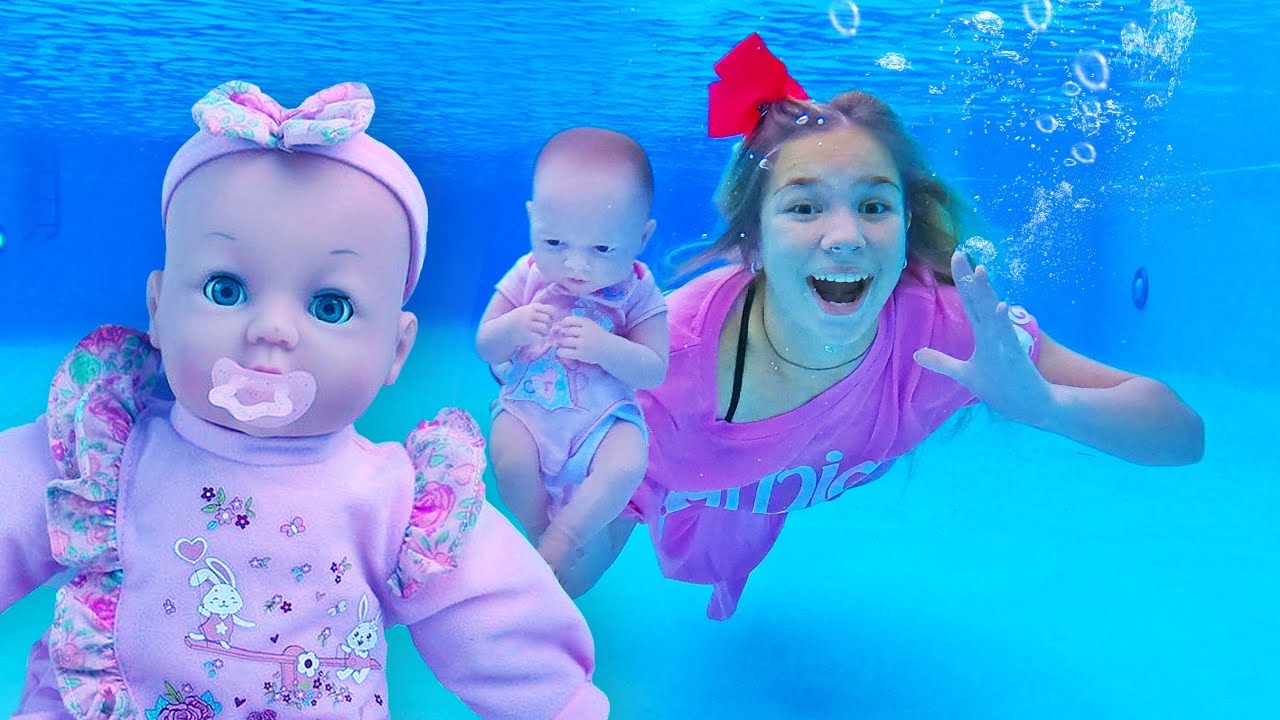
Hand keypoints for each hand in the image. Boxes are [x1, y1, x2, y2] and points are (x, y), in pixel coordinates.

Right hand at [504, 303, 554, 347]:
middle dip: (549, 326)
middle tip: (544, 329)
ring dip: (546, 333)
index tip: (549, 321)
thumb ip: (537, 310)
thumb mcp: (525, 311)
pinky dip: (541, 341)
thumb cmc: (516, 321)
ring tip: (541, 335)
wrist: (501, 331)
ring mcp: (527, 325)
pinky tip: (538, 342)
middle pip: (548, 320)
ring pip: (545, 329)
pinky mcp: (526, 335)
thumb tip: (555, 313)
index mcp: (530, 308)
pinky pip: (540, 338)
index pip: (549, 310)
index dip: (552, 316)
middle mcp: (529, 315)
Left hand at [553, 315, 613, 365]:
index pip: (569, 320)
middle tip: (558, 337)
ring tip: (559, 344)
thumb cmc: (596, 336)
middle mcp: (585, 332)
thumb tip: (556, 326)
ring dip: (559, 342)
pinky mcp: (582, 354)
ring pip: (564, 341)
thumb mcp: (589, 325)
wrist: (609, 349)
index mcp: (587, 323)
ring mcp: (583, 344)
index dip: (562, 324)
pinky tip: (561, 352)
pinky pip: (565, 352)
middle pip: (565, 330)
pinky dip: (560, 352)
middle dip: (559, 334)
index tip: (561, 328)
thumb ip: (575, 323)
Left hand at [914, 251, 1052, 425]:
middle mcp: (994, 333)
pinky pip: (1008, 338)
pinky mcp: (1014, 358)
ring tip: (980, 270)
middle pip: (979, 300)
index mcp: (983, 333)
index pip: (970, 300)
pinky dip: (1002, 323)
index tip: (956, 256)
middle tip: (960, 253)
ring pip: (992, 313)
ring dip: (986, 292)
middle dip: (969, 277)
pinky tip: (999, 306)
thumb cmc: (999, 386)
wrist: (1031, 404)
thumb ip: (941, 362)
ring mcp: (1004, 344)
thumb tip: (916, 354)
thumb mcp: (964, 374)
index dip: (963, 279)